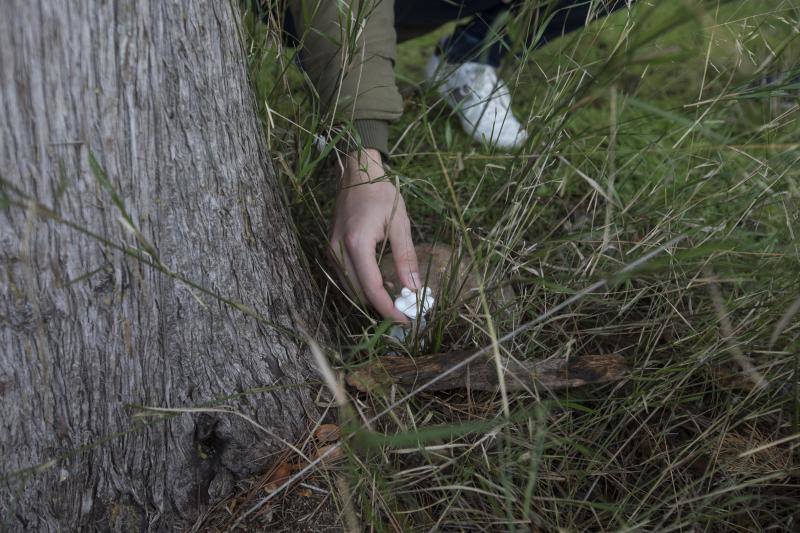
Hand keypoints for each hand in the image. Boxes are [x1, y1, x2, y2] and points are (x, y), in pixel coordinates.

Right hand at [329, 149, 419, 323]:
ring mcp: (331, 250)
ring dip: (372, 296)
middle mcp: (339, 250)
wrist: (357, 172)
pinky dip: (363, 285)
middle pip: (358, 293)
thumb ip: (406, 257)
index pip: (371, 288)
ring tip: (397, 293)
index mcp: (356, 244)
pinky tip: (382, 280)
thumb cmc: (380, 193)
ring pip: (350, 288)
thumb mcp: (400, 223)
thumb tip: (414, 289)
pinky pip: (346, 276)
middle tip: (406, 309)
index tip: (406, 319)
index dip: (388, 308)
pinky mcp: (331, 249)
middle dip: (381, 306)